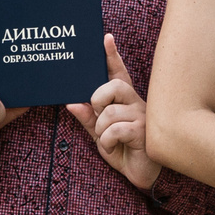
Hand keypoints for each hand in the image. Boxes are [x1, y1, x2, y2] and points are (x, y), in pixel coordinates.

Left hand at [69, 36, 157, 190]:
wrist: (142, 176)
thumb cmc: (123, 151)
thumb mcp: (99, 135)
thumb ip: (87, 119)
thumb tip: (71, 103)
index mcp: (125, 101)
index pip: (118, 74)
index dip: (111, 56)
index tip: (106, 38)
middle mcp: (135, 104)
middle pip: (114, 86)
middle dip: (98, 99)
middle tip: (97, 115)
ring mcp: (141, 116)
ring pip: (110, 112)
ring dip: (100, 130)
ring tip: (105, 141)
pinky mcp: (143, 131)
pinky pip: (115, 129)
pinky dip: (107, 142)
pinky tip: (112, 148)